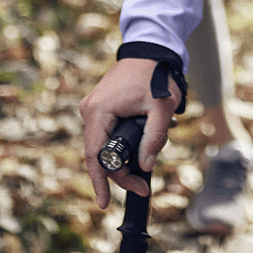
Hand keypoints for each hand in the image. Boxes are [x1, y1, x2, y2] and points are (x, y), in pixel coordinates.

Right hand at [79, 59, 179, 206]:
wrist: (151, 48)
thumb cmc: (156, 74)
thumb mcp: (162, 108)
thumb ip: (154, 139)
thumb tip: (145, 167)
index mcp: (99, 111)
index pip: (94, 156)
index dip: (101, 182)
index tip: (106, 204)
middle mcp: (90, 110)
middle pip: (99, 154)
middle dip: (120, 173)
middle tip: (144, 185)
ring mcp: (94, 108)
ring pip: (104, 145)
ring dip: (124, 158)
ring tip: (148, 161)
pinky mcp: (101, 106)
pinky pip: (107, 133)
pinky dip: (123, 144)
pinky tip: (142, 146)